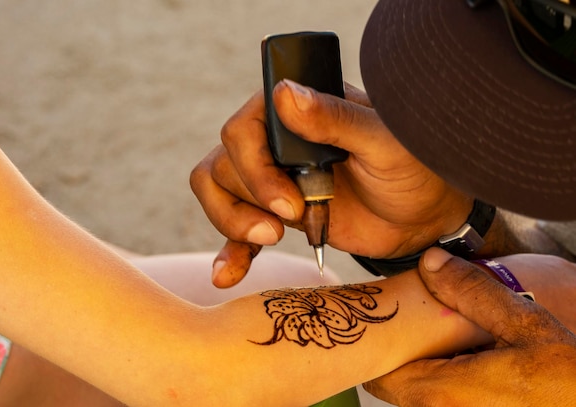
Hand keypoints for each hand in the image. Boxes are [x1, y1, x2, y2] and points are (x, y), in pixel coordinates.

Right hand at [191, 80, 471, 286]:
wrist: (424, 212)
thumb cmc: (413, 166)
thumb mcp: (380, 140)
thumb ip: (333, 118)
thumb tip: (283, 93)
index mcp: (295, 112)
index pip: (241, 132)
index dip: (255, 170)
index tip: (290, 203)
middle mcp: (275, 141)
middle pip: (223, 165)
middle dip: (250, 198)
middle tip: (292, 218)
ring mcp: (272, 178)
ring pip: (218, 193)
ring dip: (233, 223)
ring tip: (270, 239)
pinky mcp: (275, 214)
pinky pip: (236, 230)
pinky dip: (230, 252)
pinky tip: (227, 275)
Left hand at [363, 248, 575, 406]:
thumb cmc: (567, 380)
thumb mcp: (523, 324)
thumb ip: (471, 291)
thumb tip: (431, 262)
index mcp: (444, 393)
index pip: (379, 375)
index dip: (377, 347)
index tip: (384, 323)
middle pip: (395, 384)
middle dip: (402, 352)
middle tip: (416, 324)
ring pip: (417, 394)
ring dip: (424, 366)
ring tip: (445, 339)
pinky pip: (438, 401)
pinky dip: (442, 379)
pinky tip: (465, 360)